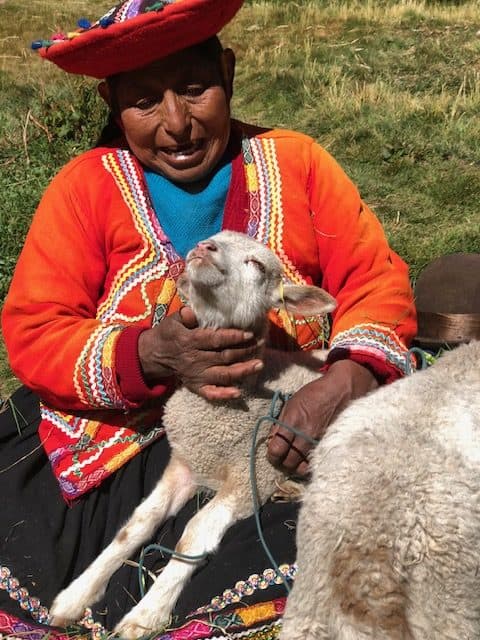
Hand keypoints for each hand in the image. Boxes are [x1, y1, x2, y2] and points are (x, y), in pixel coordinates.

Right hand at [138, 307, 263, 400]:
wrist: (154, 355)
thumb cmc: (168, 334)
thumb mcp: (172, 321)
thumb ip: (185, 316)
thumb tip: (193, 312)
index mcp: (189, 341)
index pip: (214, 340)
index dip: (232, 337)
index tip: (249, 334)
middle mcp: (194, 360)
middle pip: (223, 357)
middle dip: (245, 351)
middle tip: (262, 344)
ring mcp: (196, 375)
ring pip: (223, 375)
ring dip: (242, 371)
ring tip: (259, 365)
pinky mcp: (196, 387)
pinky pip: (211, 394)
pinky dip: (224, 395)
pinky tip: (238, 393)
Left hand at [267, 359, 378, 475]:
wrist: (339, 390)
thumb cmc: (313, 394)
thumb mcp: (291, 403)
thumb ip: (279, 423)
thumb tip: (271, 440)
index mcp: (292, 422)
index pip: (276, 450)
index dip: (272, 455)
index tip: (272, 453)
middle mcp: (305, 434)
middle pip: (289, 463)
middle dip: (282, 462)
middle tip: (283, 457)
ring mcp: (318, 442)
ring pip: (303, 468)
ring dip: (296, 466)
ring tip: (295, 459)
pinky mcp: (329, 445)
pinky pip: (316, 463)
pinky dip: (309, 464)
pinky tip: (307, 458)